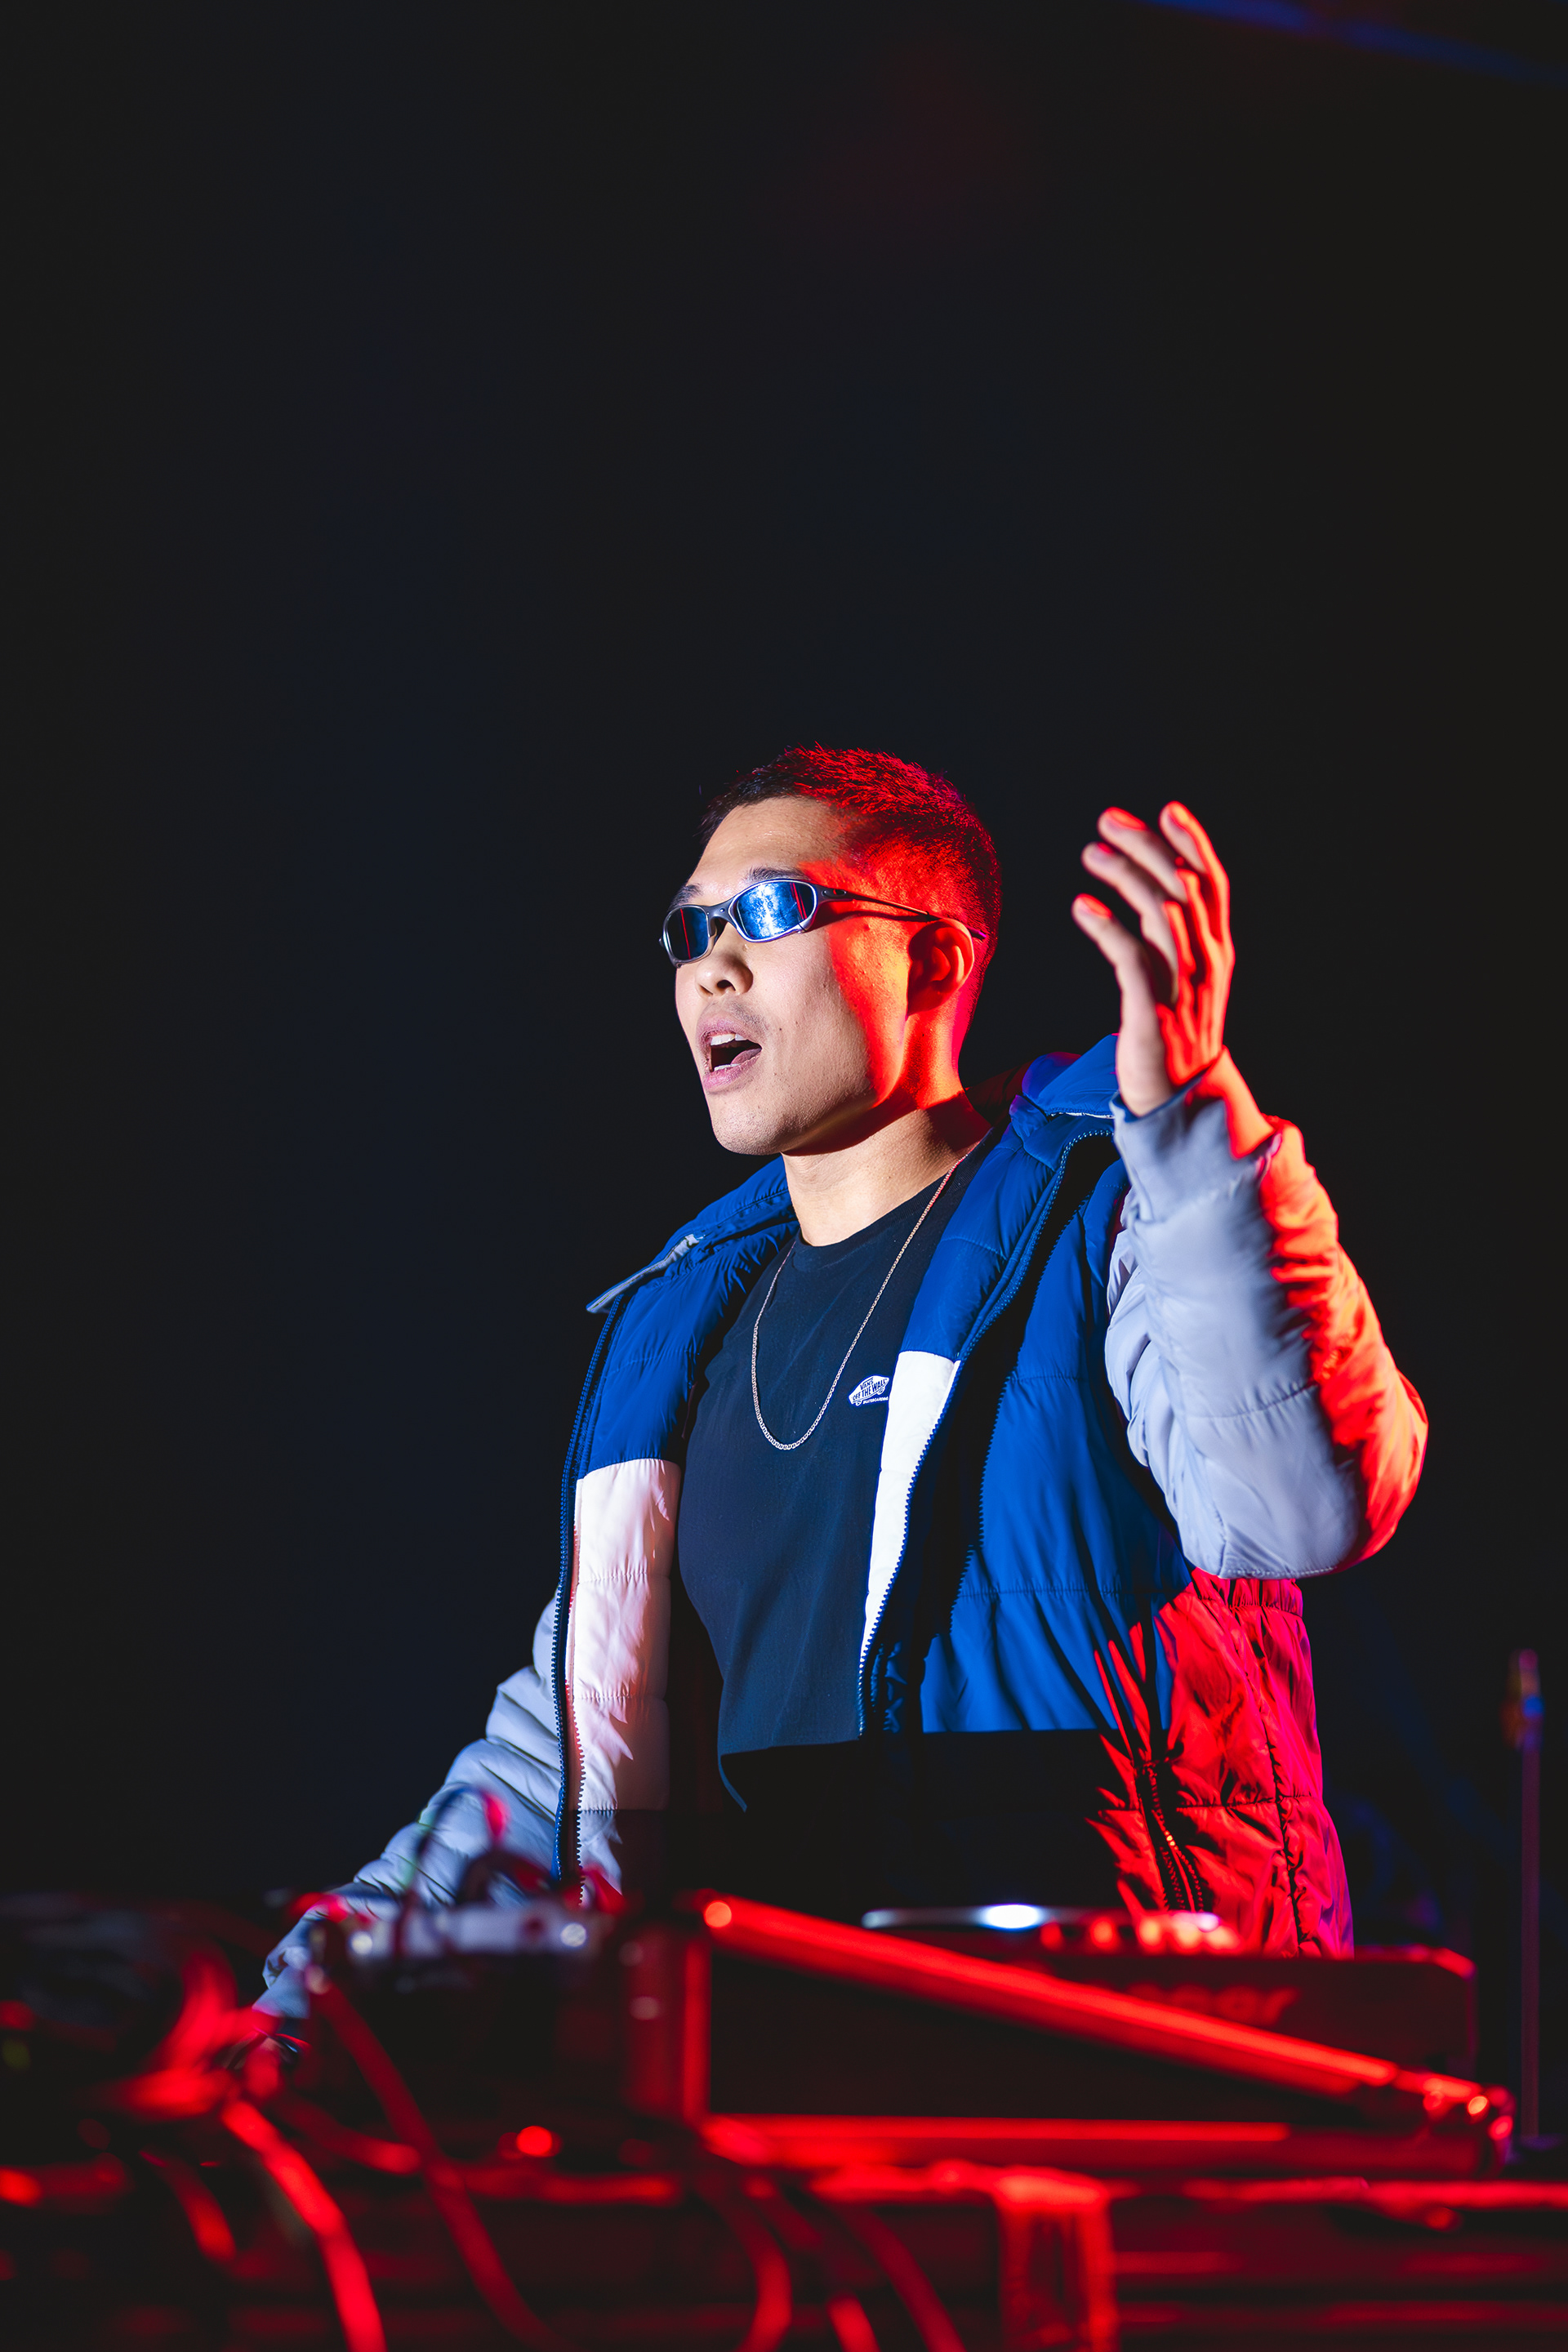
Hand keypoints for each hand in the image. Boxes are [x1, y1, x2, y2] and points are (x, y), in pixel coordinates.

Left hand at [1071, 803, 1232, 1115]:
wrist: (1180, 1102)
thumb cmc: (1174, 1033)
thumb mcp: (1185, 978)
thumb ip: (1175, 935)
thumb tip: (1154, 885)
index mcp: (1217, 951)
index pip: (1212, 885)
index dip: (1192, 843)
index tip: (1166, 810)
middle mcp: (1206, 964)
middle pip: (1182, 888)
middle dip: (1147, 846)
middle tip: (1108, 821)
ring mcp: (1181, 989)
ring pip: (1160, 916)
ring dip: (1124, 877)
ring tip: (1090, 853)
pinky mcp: (1152, 1014)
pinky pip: (1131, 960)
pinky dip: (1107, 928)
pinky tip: (1081, 907)